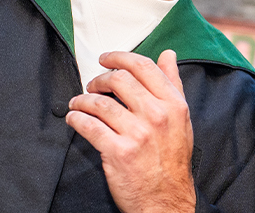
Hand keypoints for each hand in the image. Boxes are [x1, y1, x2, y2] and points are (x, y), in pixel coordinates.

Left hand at [66, 50, 195, 212]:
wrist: (166, 201)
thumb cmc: (172, 161)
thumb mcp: (181, 119)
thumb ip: (173, 85)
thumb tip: (168, 56)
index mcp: (174, 104)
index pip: (143, 67)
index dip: (119, 57)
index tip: (106, 59)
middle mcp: (157, 116)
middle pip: (119, 79)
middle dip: (98, 79)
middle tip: (92, 85)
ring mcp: (137, 134)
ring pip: (99, 103)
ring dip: (82, 100)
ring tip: (78, 103)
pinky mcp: (118, 151)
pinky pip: (89, 126)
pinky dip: (76, 119)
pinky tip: (74, 118)